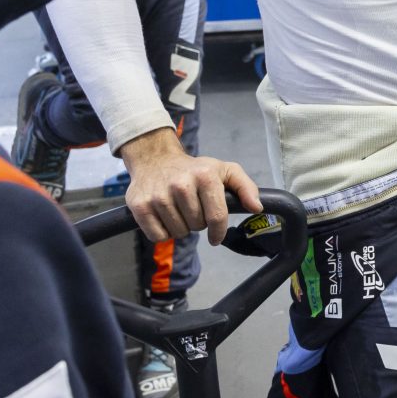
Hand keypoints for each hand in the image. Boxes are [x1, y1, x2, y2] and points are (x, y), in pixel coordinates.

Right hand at [118, 127, 261, 245]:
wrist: (155, 160)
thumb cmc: (195, 170)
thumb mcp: (225, 171)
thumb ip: (245, 187)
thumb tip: (256, 207)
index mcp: (205, 176)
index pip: (217, 216)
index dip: (219, 232)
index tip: (216, 237)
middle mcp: (181, 184)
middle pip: (197, 226)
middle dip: (198, 223)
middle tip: (192, 208)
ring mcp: (158, 195)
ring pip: (178, 233)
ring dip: (181, 227)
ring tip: (179, 210)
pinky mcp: (140, 206)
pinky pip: (158, 236)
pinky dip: (163, 232)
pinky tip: (165, 216)